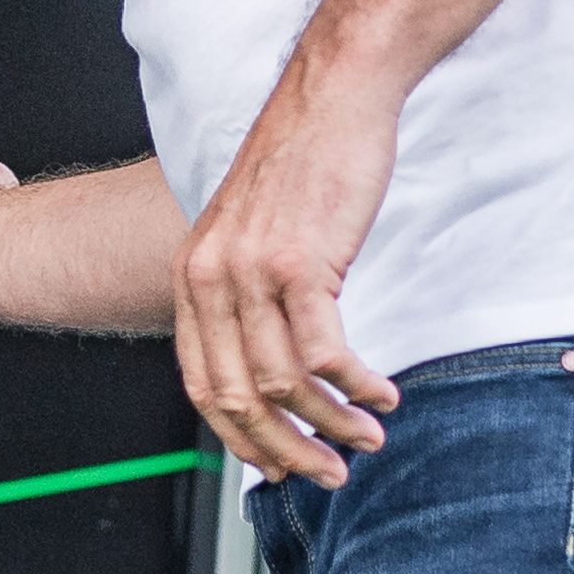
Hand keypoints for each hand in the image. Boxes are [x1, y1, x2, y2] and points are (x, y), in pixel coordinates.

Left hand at [173, 68, 405, 486]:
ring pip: (283, 385)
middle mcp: (209, 277)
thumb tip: (270, 373)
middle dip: (285, 450)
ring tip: (368, 437)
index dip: (240, 438)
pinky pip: (324, 355)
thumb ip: (245, 296)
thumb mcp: (249, 235)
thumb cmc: (301, 165)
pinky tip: (381, 395)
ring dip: (332, 425)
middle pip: (237, 398)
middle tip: (330, 473)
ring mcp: (251, 271)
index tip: (276, 469)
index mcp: (192, 276)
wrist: (329, 101)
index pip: (201, 385)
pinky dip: (357, 388)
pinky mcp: (300, 263)